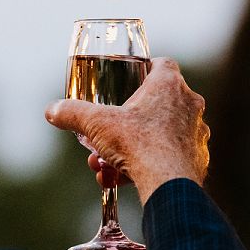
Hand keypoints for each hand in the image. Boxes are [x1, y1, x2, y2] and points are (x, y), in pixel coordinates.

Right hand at [45, 57, 209, 204]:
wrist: (168, 184)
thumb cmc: (137, 144)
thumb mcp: (96, 124)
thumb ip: (72, 113)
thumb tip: (51, 110)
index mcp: (169, 86)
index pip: (162, 65)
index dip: (147, 69)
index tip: (133, 80)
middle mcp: (189, 106)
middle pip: (157, 104)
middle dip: (127, 122)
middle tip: (108, 135)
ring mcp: (196, 134)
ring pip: (159, 136)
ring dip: (133, 148)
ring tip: (108, 166)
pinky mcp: (198, 160)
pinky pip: (167, 159)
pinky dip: (147, 166)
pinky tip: (123, 180)